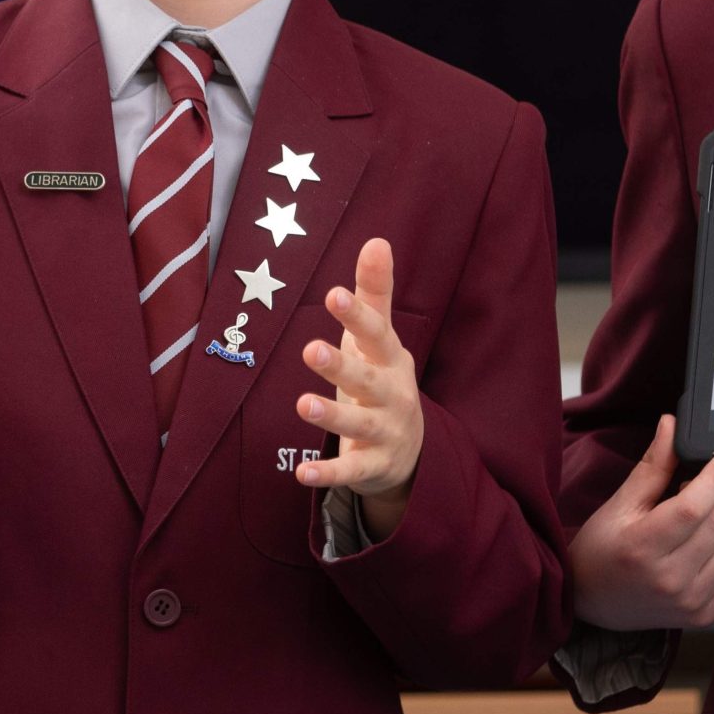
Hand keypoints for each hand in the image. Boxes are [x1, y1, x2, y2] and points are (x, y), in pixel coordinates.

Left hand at [296, 238, 424, 540]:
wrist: (411, 450)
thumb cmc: (382, 378)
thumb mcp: (379, 339)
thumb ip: (376, 293)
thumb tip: (377, 239)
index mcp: (390, 358)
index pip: (376, 333)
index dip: (358, 315)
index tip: (334, 294)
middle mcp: (392, 394)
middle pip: (368, 378)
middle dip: (341, 365)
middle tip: (310, 348)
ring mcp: (385, 432)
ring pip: (360, 423)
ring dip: (333, 415)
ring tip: (303, 404)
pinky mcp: (372, 465)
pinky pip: (351, 470)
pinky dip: (328, 474)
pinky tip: (302, 474)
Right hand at [568, 415, 713, 630]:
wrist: (592, 601)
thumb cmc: (602, 548)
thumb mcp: (620, 504)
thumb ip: (652, 467)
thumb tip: (672, 426)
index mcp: (642, 547)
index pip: (695, 507)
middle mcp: (669, 580)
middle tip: (700, 493)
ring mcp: (690, 602)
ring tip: (704, 520)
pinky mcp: (704, 615)